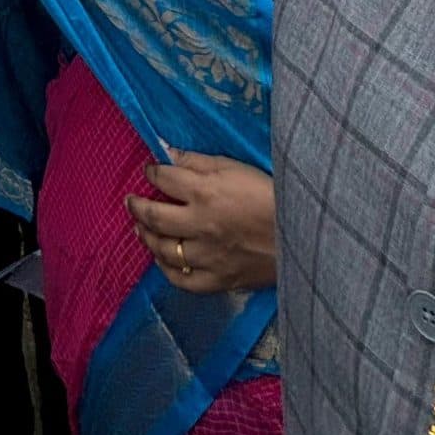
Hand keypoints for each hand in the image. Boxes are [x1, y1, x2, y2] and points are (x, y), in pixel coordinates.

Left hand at [126, 151, 277, 294]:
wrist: (304, 235)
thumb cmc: (271, 195)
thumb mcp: (236, 167)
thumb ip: (199, 162)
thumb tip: (168, 154)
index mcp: (204, 192)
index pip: (164, 179)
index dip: (152, 172)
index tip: (149, 171)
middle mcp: (200, 225)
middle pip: (155, 217)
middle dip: (137, 206)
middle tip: (131, 201)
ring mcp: (207, 256)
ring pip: (164, 250)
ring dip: (146, 237)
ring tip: (140, 229)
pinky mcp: (218, 280)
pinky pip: (182, 281)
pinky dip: (167, 270)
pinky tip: (162, 260)